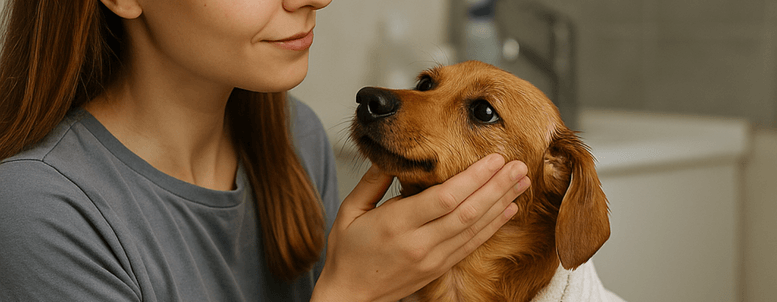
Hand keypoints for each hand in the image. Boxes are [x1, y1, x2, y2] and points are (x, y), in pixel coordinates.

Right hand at [311, 154, 530, 301]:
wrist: (351, 296)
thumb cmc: (347, 253)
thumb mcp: (349, 211)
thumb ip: (371, 182)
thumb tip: (392, 155)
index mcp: (396, 225)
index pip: (443, 199)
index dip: (473, 178)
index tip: (493, 158)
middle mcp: (419, 243)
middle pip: (467, 212)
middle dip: (497, 187)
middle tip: (519, 165)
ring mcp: (432, 259)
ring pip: (475, 229)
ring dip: (501, 203)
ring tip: (522, 182)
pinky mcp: (439, 268)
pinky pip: (472, 245)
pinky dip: (493, 226)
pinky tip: (508, 209)